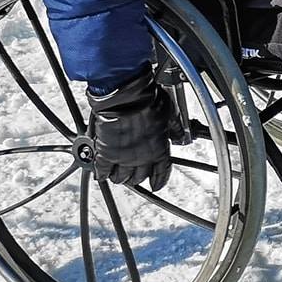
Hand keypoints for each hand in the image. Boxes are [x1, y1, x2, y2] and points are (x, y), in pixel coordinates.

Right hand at [87, 67, 174, 189]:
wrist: (126, 97)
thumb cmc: (148, 101)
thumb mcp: (170, 113)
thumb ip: (175, 128)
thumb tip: (180, 135)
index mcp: (159, 150)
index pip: (161, 172)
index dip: (159, 180)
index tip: (156, 184)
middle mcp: (142, 158)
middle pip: (139, 177)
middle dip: (137, 176)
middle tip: (134, 173)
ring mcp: (123, 157)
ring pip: (121, 177)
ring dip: (120, 176)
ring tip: (118, 173)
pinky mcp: (105, 154)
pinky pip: (103, 170)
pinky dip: (102, 173)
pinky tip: (102, 173)